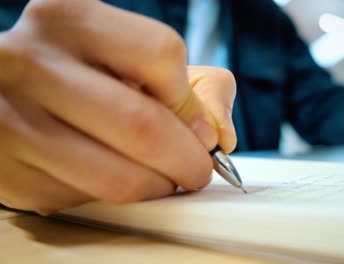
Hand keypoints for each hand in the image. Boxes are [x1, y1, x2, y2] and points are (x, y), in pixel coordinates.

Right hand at [0, 0, 235, 214]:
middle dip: (187, 160)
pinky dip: (116, 196)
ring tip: (160, 175)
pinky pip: (88, 201)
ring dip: (158, 185)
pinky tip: (110, 172)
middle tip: (196, 169)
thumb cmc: (86, 73)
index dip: (189, 100)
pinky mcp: (9, 173)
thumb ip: (199, 86)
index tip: (196, 125)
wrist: (10, 90)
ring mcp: (12, 121)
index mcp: (71, 20)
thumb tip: (218, 135)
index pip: (162, 54)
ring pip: (119, 179)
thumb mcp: (137, 57)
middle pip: (143, 127)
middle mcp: (32, 64)